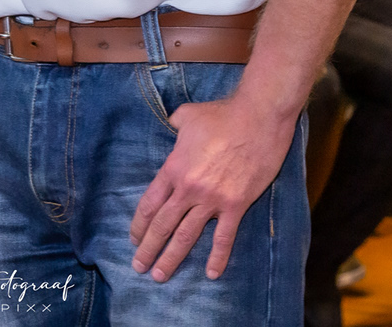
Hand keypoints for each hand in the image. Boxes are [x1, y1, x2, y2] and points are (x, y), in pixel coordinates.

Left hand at [129, 93, 296, 281]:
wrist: (257, 117)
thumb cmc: (222, 115)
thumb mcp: (188, 115)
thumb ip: (174, 124)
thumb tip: (171, 124)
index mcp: (173, 168)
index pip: (149, 204)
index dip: (139, 225)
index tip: (134, 240)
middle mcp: (188, 188)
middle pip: (162, 225)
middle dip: (148, 249)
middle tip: (139, 267)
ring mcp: (212, 199)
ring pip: (186, 236)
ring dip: (172, 258)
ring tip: (160, 276)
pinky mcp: (236, 205)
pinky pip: (224, 237)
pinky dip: (218, 258)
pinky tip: (212, 274)